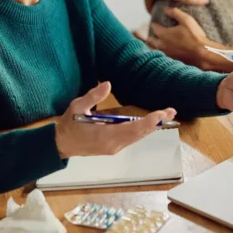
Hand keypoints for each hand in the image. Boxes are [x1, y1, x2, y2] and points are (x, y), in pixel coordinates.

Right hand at [55, 82, 176, 157]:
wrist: (61, 144)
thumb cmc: (69, 124)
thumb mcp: (76, 107)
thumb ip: (93, 96)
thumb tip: (108, 84)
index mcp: (105, 136)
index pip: (132, 129)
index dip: (148, 122)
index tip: (161, 114)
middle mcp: (113, 145)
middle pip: (139, 134)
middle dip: (156, 122)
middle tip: (171, 111)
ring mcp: (114, 148)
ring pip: (138, 137)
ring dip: (152, 126)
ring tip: (166, 115)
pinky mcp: (113, 147)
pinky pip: (132, 138)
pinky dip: (143, 130)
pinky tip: (151, 122)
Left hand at [148, 8, 208, 66]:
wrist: (202, 53)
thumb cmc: (195, 36)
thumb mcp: (187, 20)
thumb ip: (175, 13)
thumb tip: (165, 9)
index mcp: (163, 34)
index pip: (154, 27)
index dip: (155, 24)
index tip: (156, 23)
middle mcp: (161, 45)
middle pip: (150, 40)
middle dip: (151, 36)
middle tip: (155, 33)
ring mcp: (165, 54)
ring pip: (153, 49)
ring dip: (153, 45)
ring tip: (156, 42)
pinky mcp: (171, 60)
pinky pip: (161, 56)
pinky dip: (160, 53)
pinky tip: (165, 51)